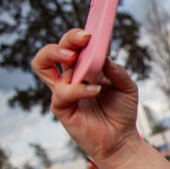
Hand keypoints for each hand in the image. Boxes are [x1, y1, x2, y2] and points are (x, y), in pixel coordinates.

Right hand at [32, 29, 141, 168]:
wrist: (122, 140)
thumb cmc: (121, 112)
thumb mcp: (127, 87)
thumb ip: (117, 71)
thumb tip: (104, 57)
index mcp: (84, 68)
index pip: (76, 45)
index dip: (81, 35)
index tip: (97, 28)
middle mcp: (70, 76)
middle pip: (55, 48)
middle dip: (68, 39)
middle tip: (85, 38)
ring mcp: (63, 91)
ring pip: (42, 64)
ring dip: (55, 53)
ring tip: (74, 56)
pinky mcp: (61, 107)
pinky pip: (62, 92)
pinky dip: (80, 88)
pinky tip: (96, 90)